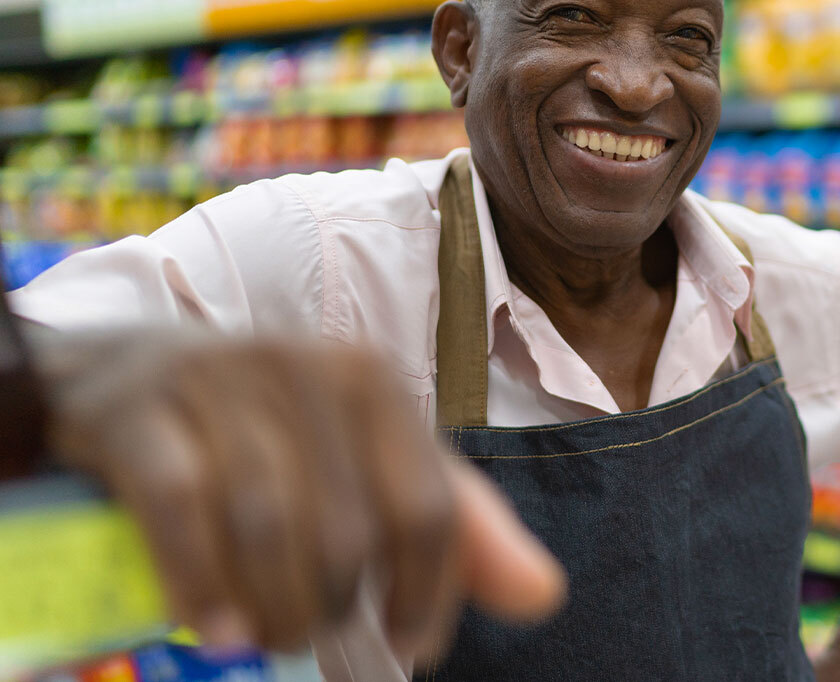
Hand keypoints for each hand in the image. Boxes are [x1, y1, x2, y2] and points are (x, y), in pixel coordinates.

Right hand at [40, 330, 565, 656]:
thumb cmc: (272, 432)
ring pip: (268, 526)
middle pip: (346, 531)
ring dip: (270, 608)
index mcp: (374, 383)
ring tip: (264, 641)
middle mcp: (305, 368)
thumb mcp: (375, 464)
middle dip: (332, 609)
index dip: (427, 594)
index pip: (429, 509)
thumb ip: (460, 528)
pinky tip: (213, 628)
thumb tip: (544, 597)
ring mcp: (219, 383)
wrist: (123, 372)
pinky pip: (180, 510)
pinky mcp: (141, 412)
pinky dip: (199, 582)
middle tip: (308, 637)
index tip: (410, 643)